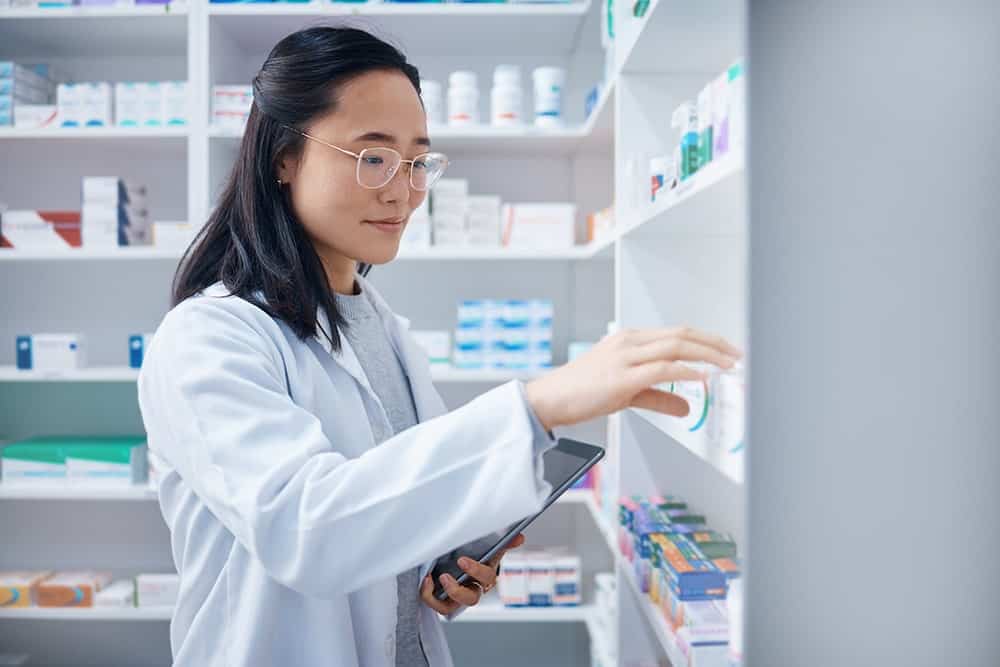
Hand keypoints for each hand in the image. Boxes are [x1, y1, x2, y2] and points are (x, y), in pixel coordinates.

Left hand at [420, 534, 525, 615]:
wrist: (461, 561)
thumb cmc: (478, 555)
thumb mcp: (490, 548)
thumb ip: (505, 543)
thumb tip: (520, 537)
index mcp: (486, 576)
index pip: (486, 577)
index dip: (475, 571)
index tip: (462, 560)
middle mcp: (474, 589)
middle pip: (470, 598)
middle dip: (457, 590)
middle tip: (444, 576)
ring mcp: (458, 597)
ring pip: (451, 607)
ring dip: (438, 597)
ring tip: (429, 580)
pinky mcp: (444, 600)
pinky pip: (437, 605)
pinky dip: (428, 595)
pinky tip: (425, 580)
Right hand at [525, 327, 741, 430]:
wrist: (552, 398)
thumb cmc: (582, 392)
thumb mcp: (628, 393)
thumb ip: (659, 396)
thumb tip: (686, 407)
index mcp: (631, 339)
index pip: (677, 332)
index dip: (706, 339)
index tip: (727, 350)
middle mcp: (630, 342)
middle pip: (682, 334)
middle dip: (715, 344)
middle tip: (737, 355)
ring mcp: (625, 356)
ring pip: (676, 346)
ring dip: (708, 354)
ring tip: (728, 365)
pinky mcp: (622, 377)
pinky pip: (662, 368)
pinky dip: (687, 371)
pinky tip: (703, 378)